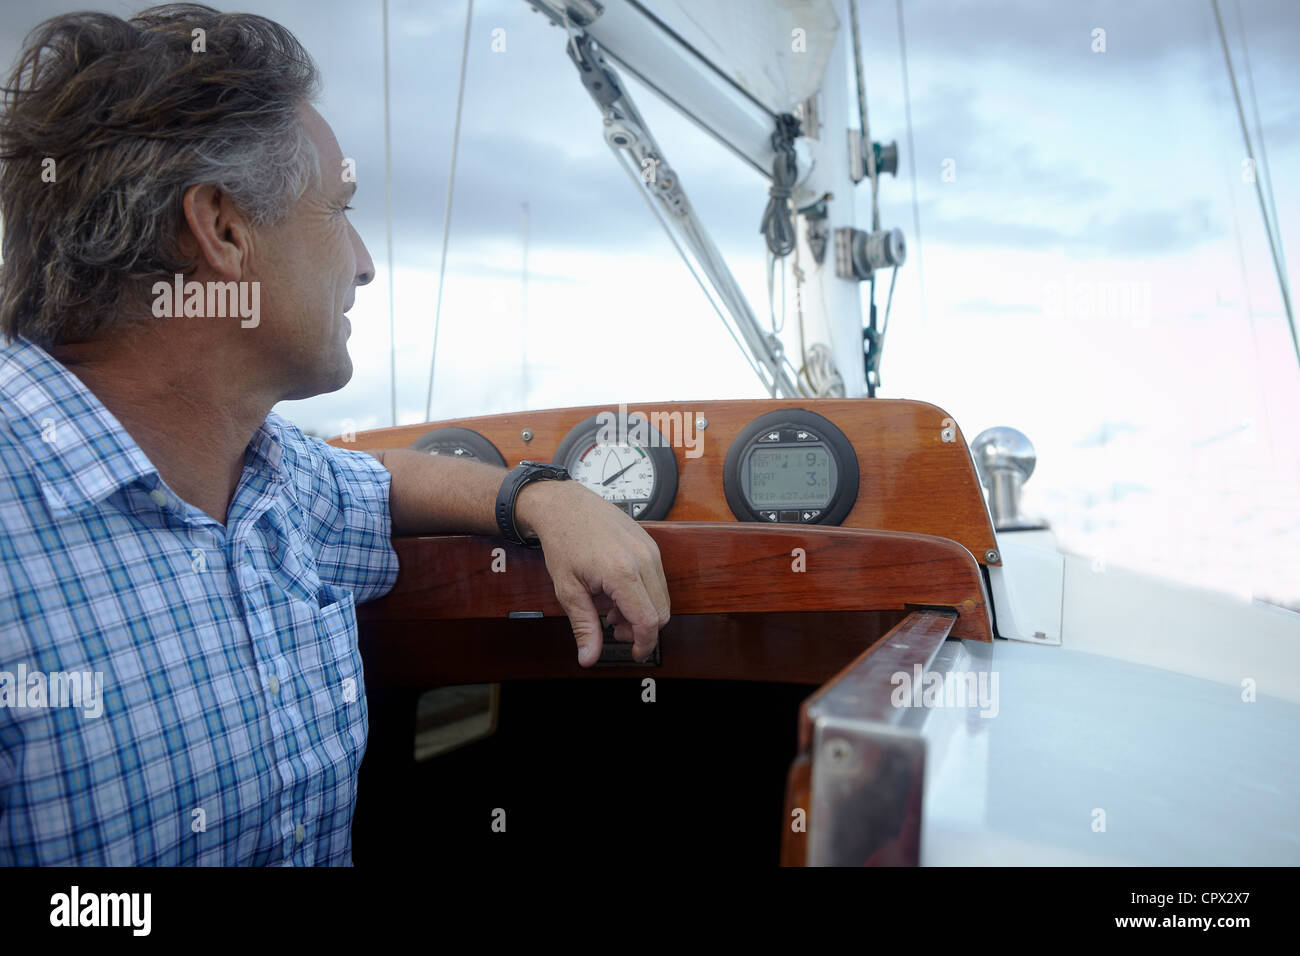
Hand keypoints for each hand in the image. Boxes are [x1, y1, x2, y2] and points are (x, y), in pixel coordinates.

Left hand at [515, 480, 670, 666]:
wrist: (565, 505)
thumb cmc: (563, 541)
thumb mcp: (567, 589)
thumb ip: (583, 626)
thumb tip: (589, 657)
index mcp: (622, 572)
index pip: (648, 620)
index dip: (644, 644)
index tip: (634, 654)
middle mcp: (642, 559)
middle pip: (661, 612)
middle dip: (641, 629)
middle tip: (613, 628)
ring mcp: (650, 549)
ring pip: (662, 597)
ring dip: (642, 612)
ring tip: (612, 608)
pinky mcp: (650, 544)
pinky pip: (658, 580)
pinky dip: (644, 594)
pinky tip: (618, 592)